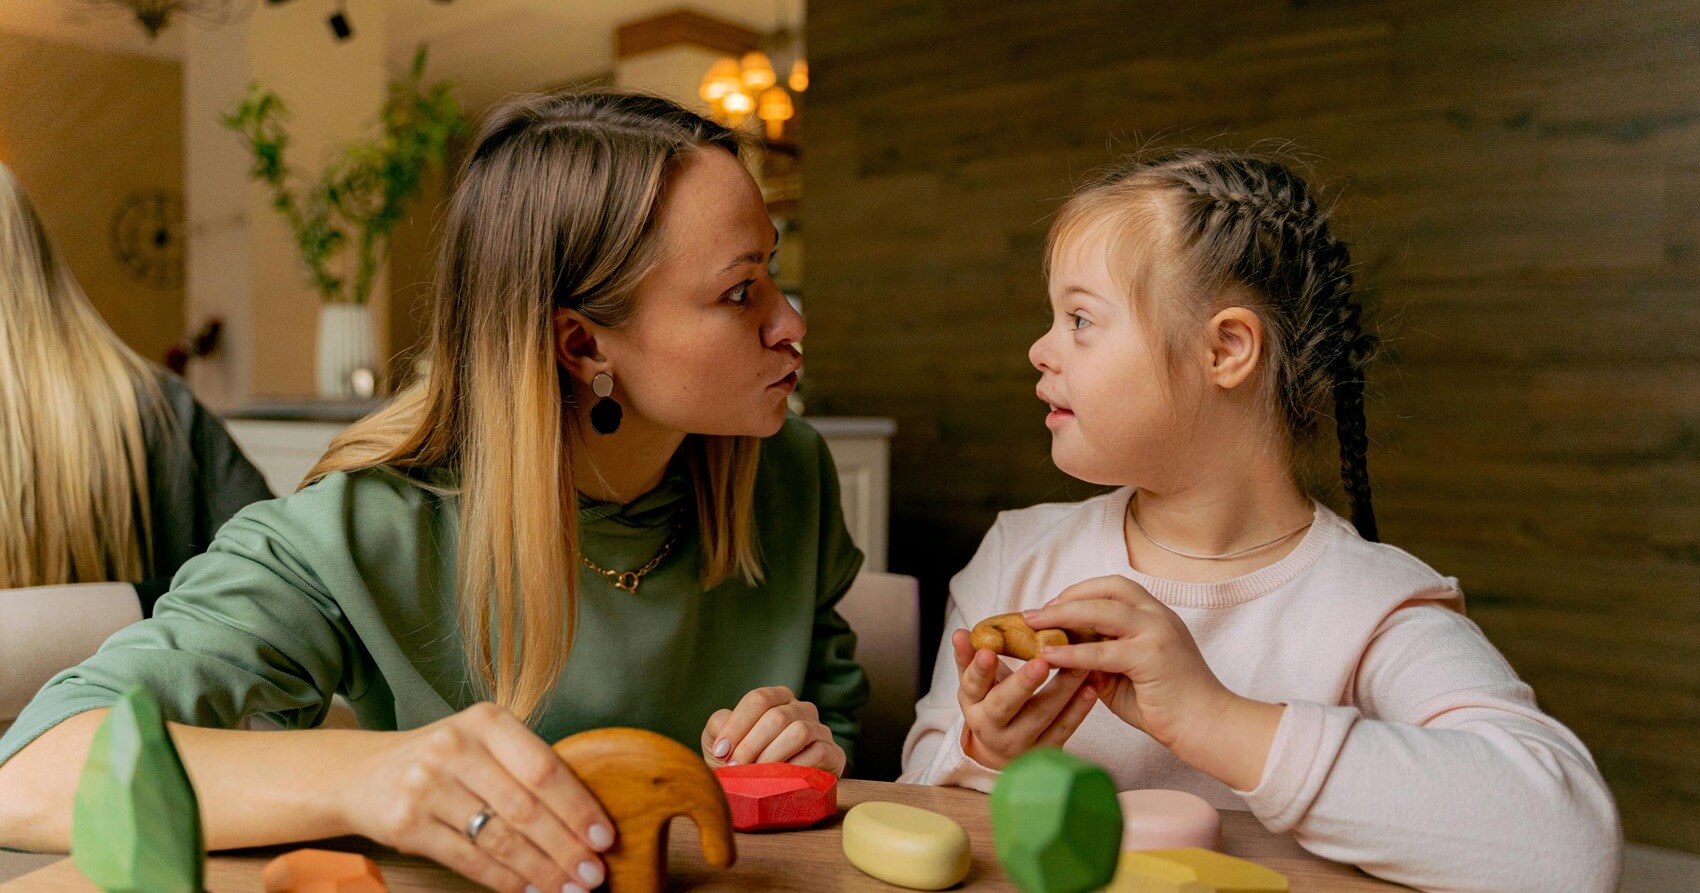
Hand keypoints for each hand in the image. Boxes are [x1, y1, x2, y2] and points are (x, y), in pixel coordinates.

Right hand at [339, 702, 615, 892]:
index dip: (578, 806)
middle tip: (593, 874)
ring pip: (500, 839)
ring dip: (541, 870)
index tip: (604, 837)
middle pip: (526, 808)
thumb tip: (585, 818)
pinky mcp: (407, 825)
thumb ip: (526, 767)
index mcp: (486, 721)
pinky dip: (504, 880)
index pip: (544, 768)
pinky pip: (469, 860)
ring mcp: (427, 786)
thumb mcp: (481, 743)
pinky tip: (528, 890)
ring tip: (568, 888)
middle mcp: (455, 748)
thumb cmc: (441, 760)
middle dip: (566, 847)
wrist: (361, 773)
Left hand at [702, 686, 846, 775]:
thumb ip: (719, 726)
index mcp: (777, 699)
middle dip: (751, 745)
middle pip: (777, 716)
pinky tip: (780, 780)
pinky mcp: (834, 754)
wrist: (771, 792)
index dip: (737, 725)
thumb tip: (723, 729)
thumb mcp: (722, 742)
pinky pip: (818, 753)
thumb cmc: (745, 763)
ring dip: (772, 755)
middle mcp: (802, 709)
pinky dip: (795, 767)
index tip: (721, 751)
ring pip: (799, 731)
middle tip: (735, 768)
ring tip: (756, 775)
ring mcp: (820, 730)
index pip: (759, 699)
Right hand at [953, 628, 1098, 769]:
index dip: (980, 669)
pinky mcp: (1045, 751)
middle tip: (1041, 661)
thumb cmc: (991, 702)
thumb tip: (960, 633)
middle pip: (1005, 705)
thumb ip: (969, 657)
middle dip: (1024, 683)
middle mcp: (992, 727)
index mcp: (973, 704)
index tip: (988, 652)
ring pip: (1041, 715)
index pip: (972, 685)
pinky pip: (1064, 729)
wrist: (1002, 751)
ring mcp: (1020, 743)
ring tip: (1079, 664)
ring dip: (1063, 689)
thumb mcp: (975, 684)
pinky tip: (1091, 688)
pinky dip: (1079, 709)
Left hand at [1025, 575, 1283, 789]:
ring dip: (1062, 615)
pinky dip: (1072, 652)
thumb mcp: (1126, 675)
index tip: (1052, 605)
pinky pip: (1103, 650)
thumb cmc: (1167, 704)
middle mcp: (1158, 616)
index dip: (1080, 592)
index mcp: (1155, 614)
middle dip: (1065, 598)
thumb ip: (1099, 659)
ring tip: (1033, 626)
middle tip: (1033, 614)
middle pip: (1106, 590)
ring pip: (1102, 611)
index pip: (1114, 587)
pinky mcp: (1151, 657)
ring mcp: (1157, 633)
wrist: (1208, 726)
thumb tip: (1062, 653)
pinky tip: (1049, 656)